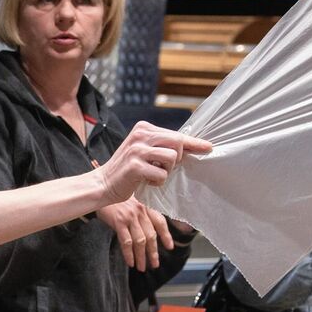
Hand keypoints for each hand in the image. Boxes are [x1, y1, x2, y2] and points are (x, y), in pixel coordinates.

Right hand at [96, 122, 210, 203]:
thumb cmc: (127, 170)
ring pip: (172, 158)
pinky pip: (161, 174)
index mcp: (143, 128)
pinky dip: (157, 181)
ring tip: (153, 174)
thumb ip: (162, 146)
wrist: (103, 183)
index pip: (176, 134)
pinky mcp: (135, 166)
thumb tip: (191, 147)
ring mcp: (137, 150)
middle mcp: (140, 135)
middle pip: (178, 142)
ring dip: (166, 171)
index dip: (194, 143)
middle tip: (165, 167)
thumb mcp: (144, 151)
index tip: (209, 147)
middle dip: (178, 158)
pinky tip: (145, 181)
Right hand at [98, 199, 174, 271]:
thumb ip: (139, 214)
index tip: (170, 247)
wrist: (100, 191)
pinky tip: (130, 262)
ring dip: (141, 257)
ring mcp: (130, 217)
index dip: (166, 235)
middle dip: (153, 252)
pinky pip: (127, 242)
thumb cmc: (114, 199)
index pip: (160, 222)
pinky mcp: (119, 222)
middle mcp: (140, 212)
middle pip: (151, 235)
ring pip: (140, 241)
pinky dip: (129, 254)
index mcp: (145, 207)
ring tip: (141, 267)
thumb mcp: (131, 202)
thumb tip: (145, 232)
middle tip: (155, 264)